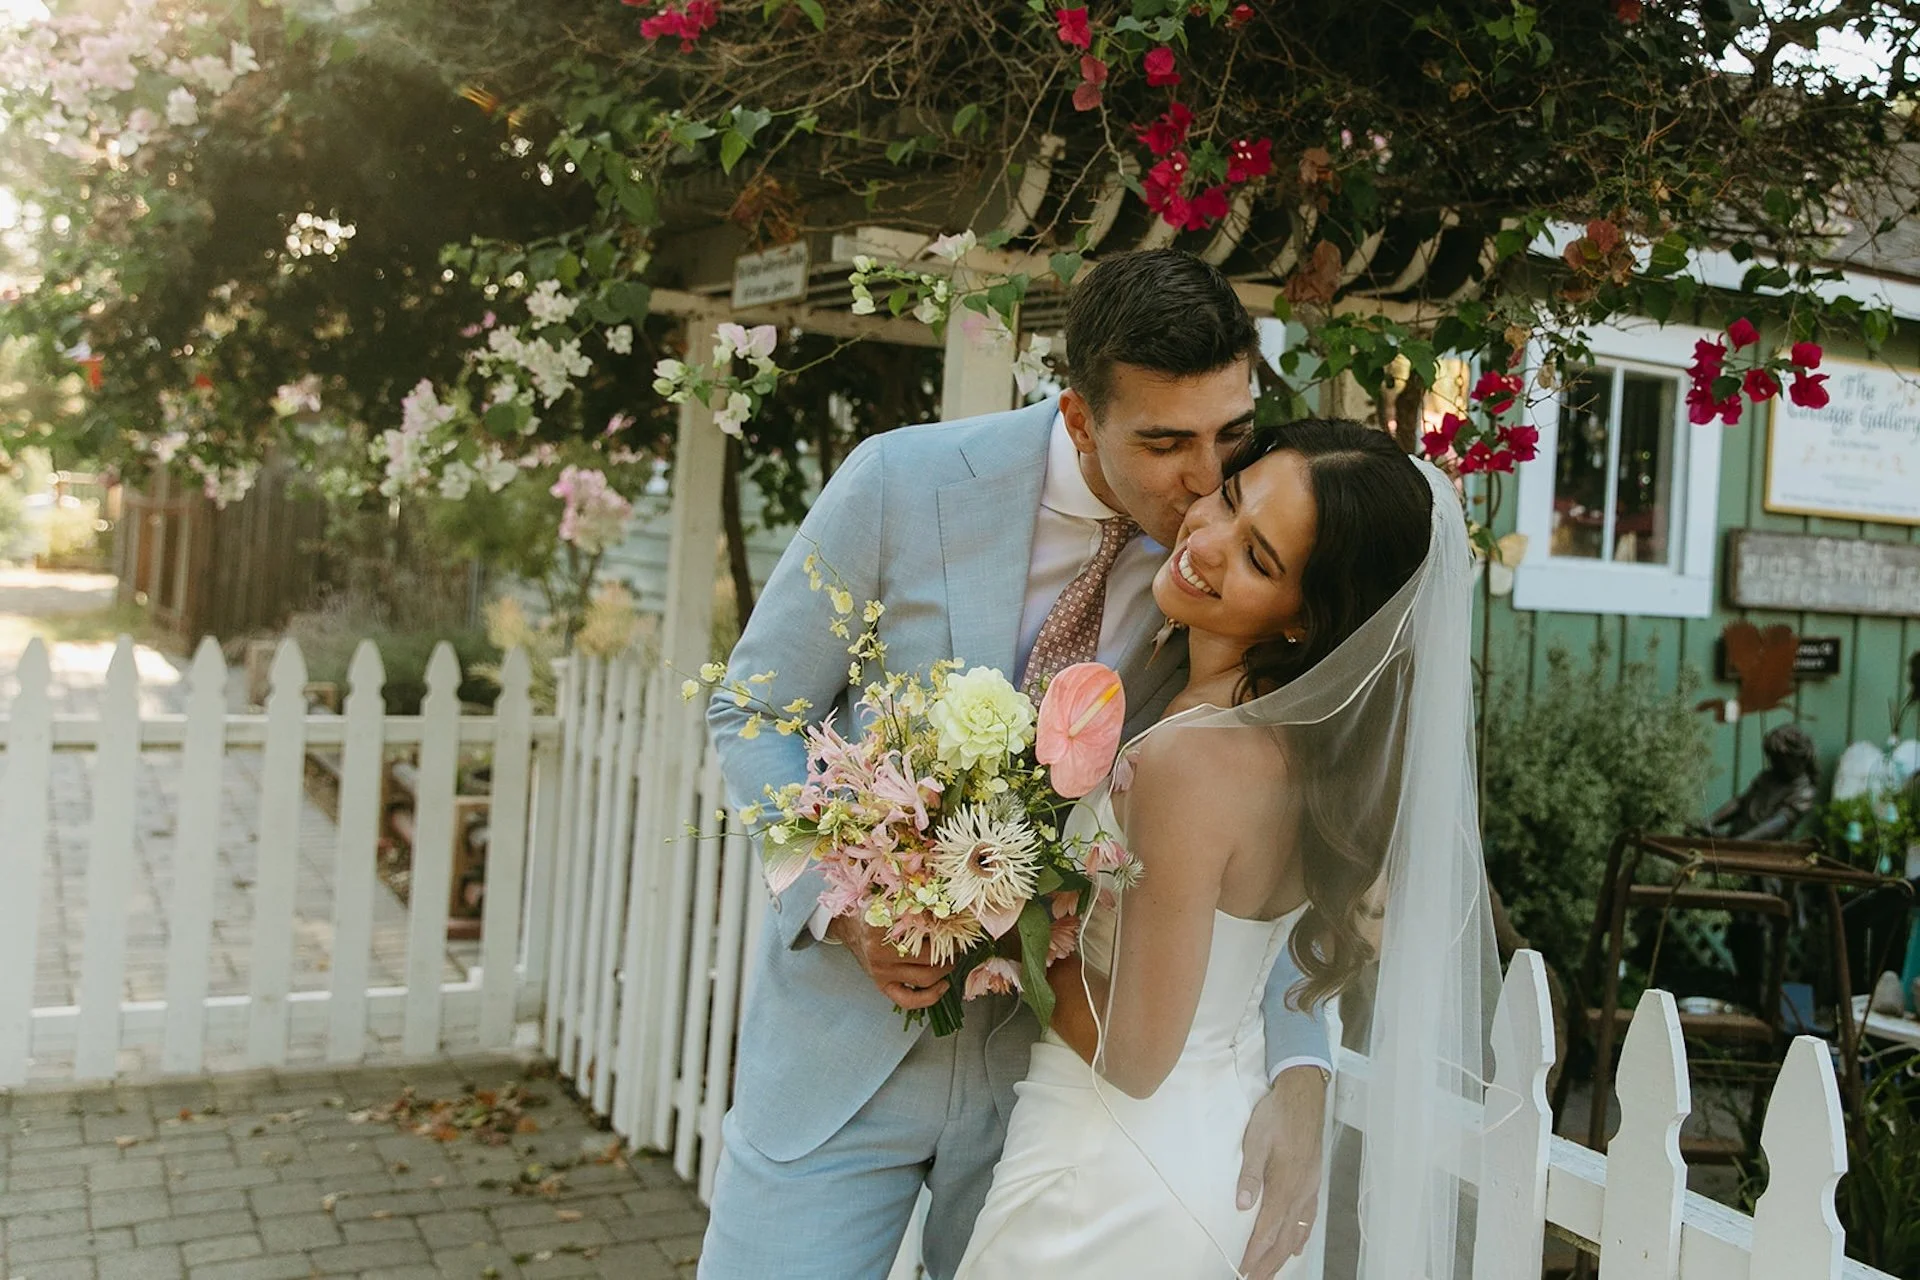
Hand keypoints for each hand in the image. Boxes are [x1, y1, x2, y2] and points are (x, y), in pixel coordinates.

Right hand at [826, 913, 953, 1009]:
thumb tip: (947, 906)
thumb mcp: (891, 899)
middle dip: (950, 951)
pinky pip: (908, 1000)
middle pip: (929, 957)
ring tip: (953, 959)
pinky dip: (929, 997)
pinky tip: (943, 986)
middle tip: (958, 943)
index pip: (924, 928)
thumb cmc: (873, 910)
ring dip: (945, 970)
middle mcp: (880, 951)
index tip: (957, 923)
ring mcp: (881, 971)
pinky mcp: (882, 985)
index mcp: (882, 925)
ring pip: (925, 977)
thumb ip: (915, 901)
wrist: (850, 926)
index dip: (946, 927)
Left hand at [1236, 1065, 1328, 1279]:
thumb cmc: (1277, 1114)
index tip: (1243, 1269)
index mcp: (1285, 1184)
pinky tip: (1297, 1246)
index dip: (1255, 1254)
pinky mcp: (1313, 1181)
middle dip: (1268, 1263)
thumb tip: (1242, 1205)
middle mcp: (1300, 1192)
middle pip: (1284, 1239)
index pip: (1268, 1230)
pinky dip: (1301, 1237)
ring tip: (1271, 1271)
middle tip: (1254, 1279)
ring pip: (1297, 1232)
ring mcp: (1309, 1188)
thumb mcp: (1256, 1139)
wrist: (1304, 1096)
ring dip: (1283, 1255)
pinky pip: (1309, 1218)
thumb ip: (1250, 1173)